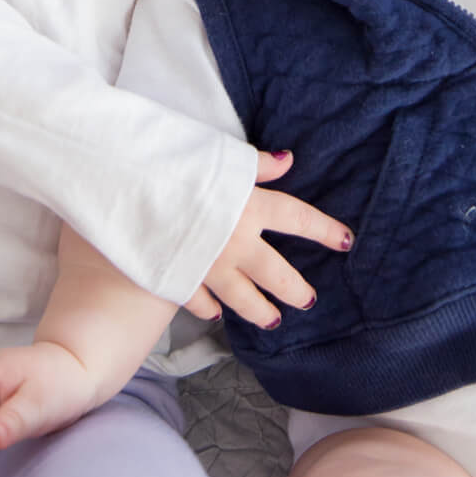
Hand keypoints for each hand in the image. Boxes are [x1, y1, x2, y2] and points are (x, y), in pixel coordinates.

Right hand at [183, 149, 351, 329]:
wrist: (129, 188)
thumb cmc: (175, 163)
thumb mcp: (218, 155)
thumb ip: (256, 164)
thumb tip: (289, 161)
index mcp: (249, 207)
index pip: (298, 219)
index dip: (324, 230)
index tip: (346, 241)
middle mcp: (236, 242)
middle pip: (276, 273)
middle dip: (294, 289)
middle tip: (307, 300)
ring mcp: (209, 265)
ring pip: (243, 297)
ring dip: (260, 310)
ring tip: (272, 320)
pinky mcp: (181, 278)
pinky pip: (199, 300)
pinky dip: (208, 308)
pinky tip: (216, 314)